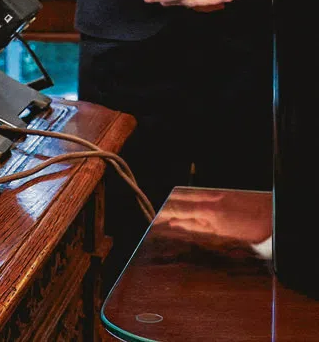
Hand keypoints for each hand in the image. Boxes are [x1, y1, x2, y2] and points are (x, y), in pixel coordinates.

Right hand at [155, 189, 270, 246]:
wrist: (272, 212)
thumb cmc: (251, 226)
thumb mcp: (222, 232)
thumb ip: (196, 226)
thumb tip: (174, 224)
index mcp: (205, 209)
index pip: (174, 208)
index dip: (160, 213)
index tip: (151, 219)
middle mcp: (206, 197)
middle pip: (176, 198)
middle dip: (163, 205)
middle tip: (154, 215)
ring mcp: (212, 192)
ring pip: (184, 193)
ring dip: (172, 201)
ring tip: (164, 211)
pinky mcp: (218, 191)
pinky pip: (194, 192)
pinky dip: (184, 198)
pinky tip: (183, 203)